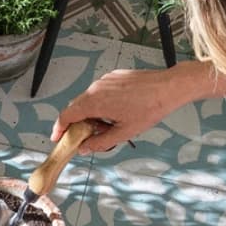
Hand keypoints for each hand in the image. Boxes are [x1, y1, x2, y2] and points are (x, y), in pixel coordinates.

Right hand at [53, 62, 225, 153]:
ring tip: (104, 126)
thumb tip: (84, 148)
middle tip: (81, 137)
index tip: (57, 138)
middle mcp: (95, 88)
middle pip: (75, 107)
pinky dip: (100, 103)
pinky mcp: (113, 77)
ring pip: (88, 99)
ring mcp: (104, 81)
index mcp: (94, 102)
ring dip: (89, 113)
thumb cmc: (150, 108)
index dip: (59, 128)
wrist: (168, 87)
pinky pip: (99, 92)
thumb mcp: (124, 132)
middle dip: (76, 124)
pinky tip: (115, 112)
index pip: (67, 116)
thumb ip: (100, 142)